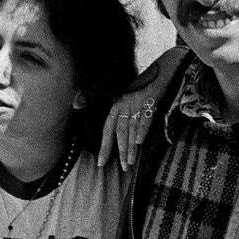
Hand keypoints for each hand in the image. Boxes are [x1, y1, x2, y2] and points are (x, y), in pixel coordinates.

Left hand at [97, 54, 171, 169]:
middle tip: (122, 168)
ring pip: (131, 129)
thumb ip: (113, 109)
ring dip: (130, 147)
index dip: (105, 146)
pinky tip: (139, 143)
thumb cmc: (142, 85)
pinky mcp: (150, 101)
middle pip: (120, 132)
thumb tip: (76, 104)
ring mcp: (137, 103)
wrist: (162, 70)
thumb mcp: (125, 94)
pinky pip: (145, 118)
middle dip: (120, 151)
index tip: (101, 163)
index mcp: (117, 104)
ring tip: (130, 164)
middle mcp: (125, 104)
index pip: (108, 128)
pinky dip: (142, 130)